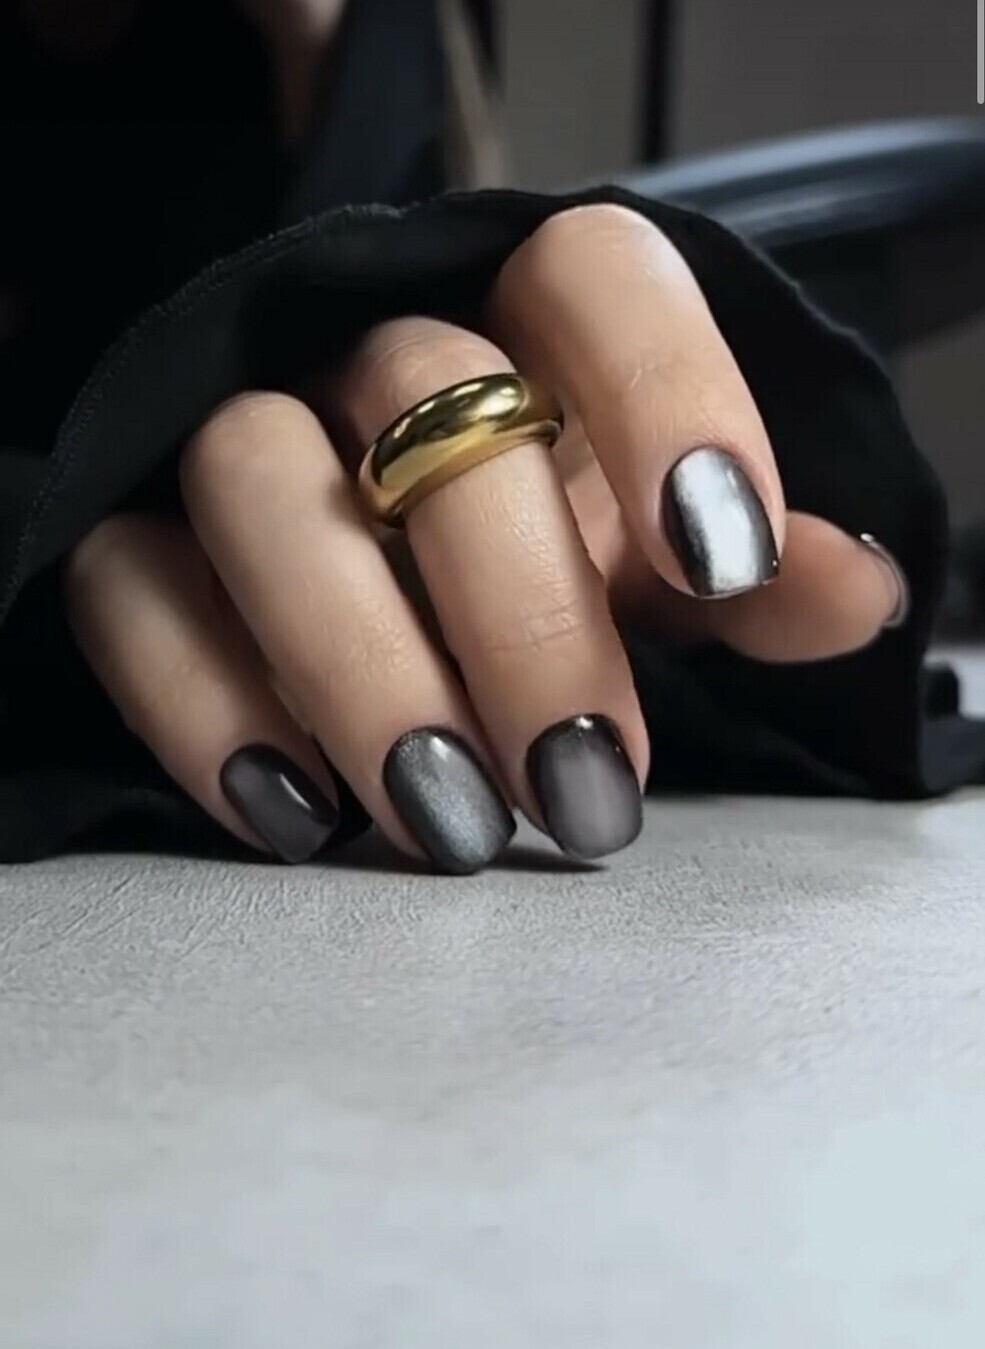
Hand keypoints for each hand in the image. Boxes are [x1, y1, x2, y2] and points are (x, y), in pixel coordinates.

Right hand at [62, 205, 906, 870]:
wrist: (387, 580)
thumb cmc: (551, 554)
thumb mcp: (663, 558)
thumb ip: (756, 567)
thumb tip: (852, 590)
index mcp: (527, 331)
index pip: (589, 278)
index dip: (663, 393)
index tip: (720, 555)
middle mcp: (371, 356)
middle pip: (424, 399)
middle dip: (518, 611)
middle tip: (585, 783)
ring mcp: (242, 434)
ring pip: (258, 483)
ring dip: (358, 667)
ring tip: (448, 821)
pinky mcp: (138, 534)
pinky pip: (131, 588)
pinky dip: (207, 707)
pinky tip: (301, 815)